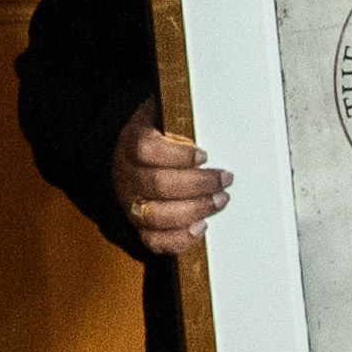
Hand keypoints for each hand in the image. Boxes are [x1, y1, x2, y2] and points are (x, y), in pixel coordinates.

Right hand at [112, 96, 227, 254]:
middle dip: (199, 184)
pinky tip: (201, 227)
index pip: (146, 150)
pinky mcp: (139, 226)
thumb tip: (217, 109)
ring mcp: (131, 203)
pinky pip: (154, 242)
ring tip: (220, 199)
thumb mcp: (162, 114)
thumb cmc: (156, 134)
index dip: (177, 155)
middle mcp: (126, 176)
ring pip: (157, 215)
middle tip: (225, 179)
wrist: (127, 156)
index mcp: (131, 144)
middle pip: (158, 185)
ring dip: (195, 210)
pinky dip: (179, 239)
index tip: (204, 154)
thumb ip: (180, 114)